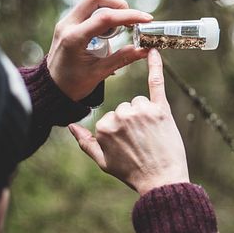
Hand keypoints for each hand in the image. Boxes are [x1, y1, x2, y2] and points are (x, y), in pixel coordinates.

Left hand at [47, 0, 152, 100]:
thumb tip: (145, 49)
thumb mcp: (99, 73)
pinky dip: (104, 13)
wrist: (52, 88)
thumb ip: (122, 58)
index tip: (146, 19)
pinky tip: (111, 30)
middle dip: (118, 4)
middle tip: (132, 20)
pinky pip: (89, 8)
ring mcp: (67, 21)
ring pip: (92, 0)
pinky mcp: (69, 22)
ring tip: (121, 27)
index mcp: (74, 38)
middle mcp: (68, 24)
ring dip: (111, 8)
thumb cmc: (73, 84)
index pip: (105, 17)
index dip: (129, 15)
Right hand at [69, 49, 189, 194]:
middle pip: (124, 108)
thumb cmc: (132, 173)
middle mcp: (121, 115)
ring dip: (145, 116)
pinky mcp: (161, 109)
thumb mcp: (102, 162)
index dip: (119, 134)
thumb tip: (70, 126)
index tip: (128, 149)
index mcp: (104, 126)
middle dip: (132, 124)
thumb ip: (84, 143)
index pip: (109, 118)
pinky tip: (153, 51)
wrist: (162, 181)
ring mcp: (142, 111)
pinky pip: (156, 82)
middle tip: (142, 144)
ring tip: (152, 138)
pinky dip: (155, 66)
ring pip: (139, 103)